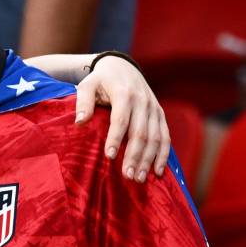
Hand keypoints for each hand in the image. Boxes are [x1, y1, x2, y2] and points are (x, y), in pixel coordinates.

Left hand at [74, 56, 170, 181]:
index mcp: (124, 94)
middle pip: (141, 133)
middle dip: (134, 156)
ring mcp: (154, 109)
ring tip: (138, 178)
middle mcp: (143, 101)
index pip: (121, 119)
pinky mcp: (160, 115)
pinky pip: (165, 137)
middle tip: (127, 176)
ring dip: (148, 160)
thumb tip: (79, 122)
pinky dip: (163, 155)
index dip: (116, 138)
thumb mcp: (87, 85)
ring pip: (155, 138)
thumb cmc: (100, 80)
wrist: (123, 67)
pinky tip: (157, 172)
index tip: (109, 156)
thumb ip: (82, 102)